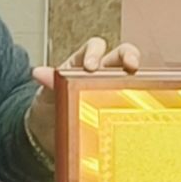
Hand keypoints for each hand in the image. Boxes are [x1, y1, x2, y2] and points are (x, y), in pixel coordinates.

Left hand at [27, 39, 142, 156]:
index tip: (91, 67)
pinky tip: (136, 117)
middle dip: (130, 55)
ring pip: (133, 79)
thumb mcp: (46, 94)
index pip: (95, 46)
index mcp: (84, 63)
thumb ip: (48, 82)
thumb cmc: (50, 107)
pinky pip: (133, 107)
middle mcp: (103, 74)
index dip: (96, 53)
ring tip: (141, 90)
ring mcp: (113, 92)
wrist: (48, 134)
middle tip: (131, 66)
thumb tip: (38, 73)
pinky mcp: (119, 112)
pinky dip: (137, 109)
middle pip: (122, 56)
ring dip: (139, 80)